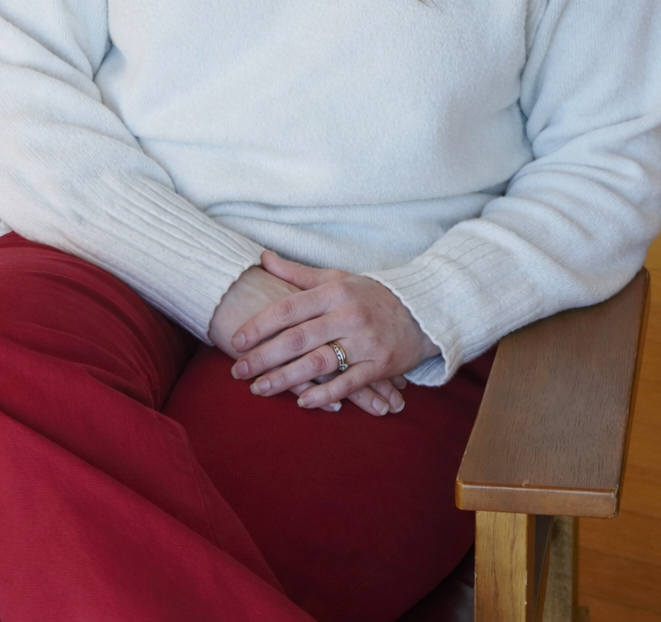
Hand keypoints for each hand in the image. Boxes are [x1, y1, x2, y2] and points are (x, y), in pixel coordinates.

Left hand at [228, 252, 440, 411]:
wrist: (424, 310)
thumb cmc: (372, 294)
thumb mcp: (337, 278)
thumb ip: (298, 273)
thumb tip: (263, 258)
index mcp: (334, 291)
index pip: (289, 308)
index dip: (260, 325)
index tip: (236, 340)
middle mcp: (348, 315)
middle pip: (297, 338)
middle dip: (263, 357)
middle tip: (236, 371)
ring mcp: (365, 341)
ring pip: (318, 363)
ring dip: (285, 379)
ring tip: (258, 389)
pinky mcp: (380, 364)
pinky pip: (348, 383)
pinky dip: (325, 395)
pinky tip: (303, 402)